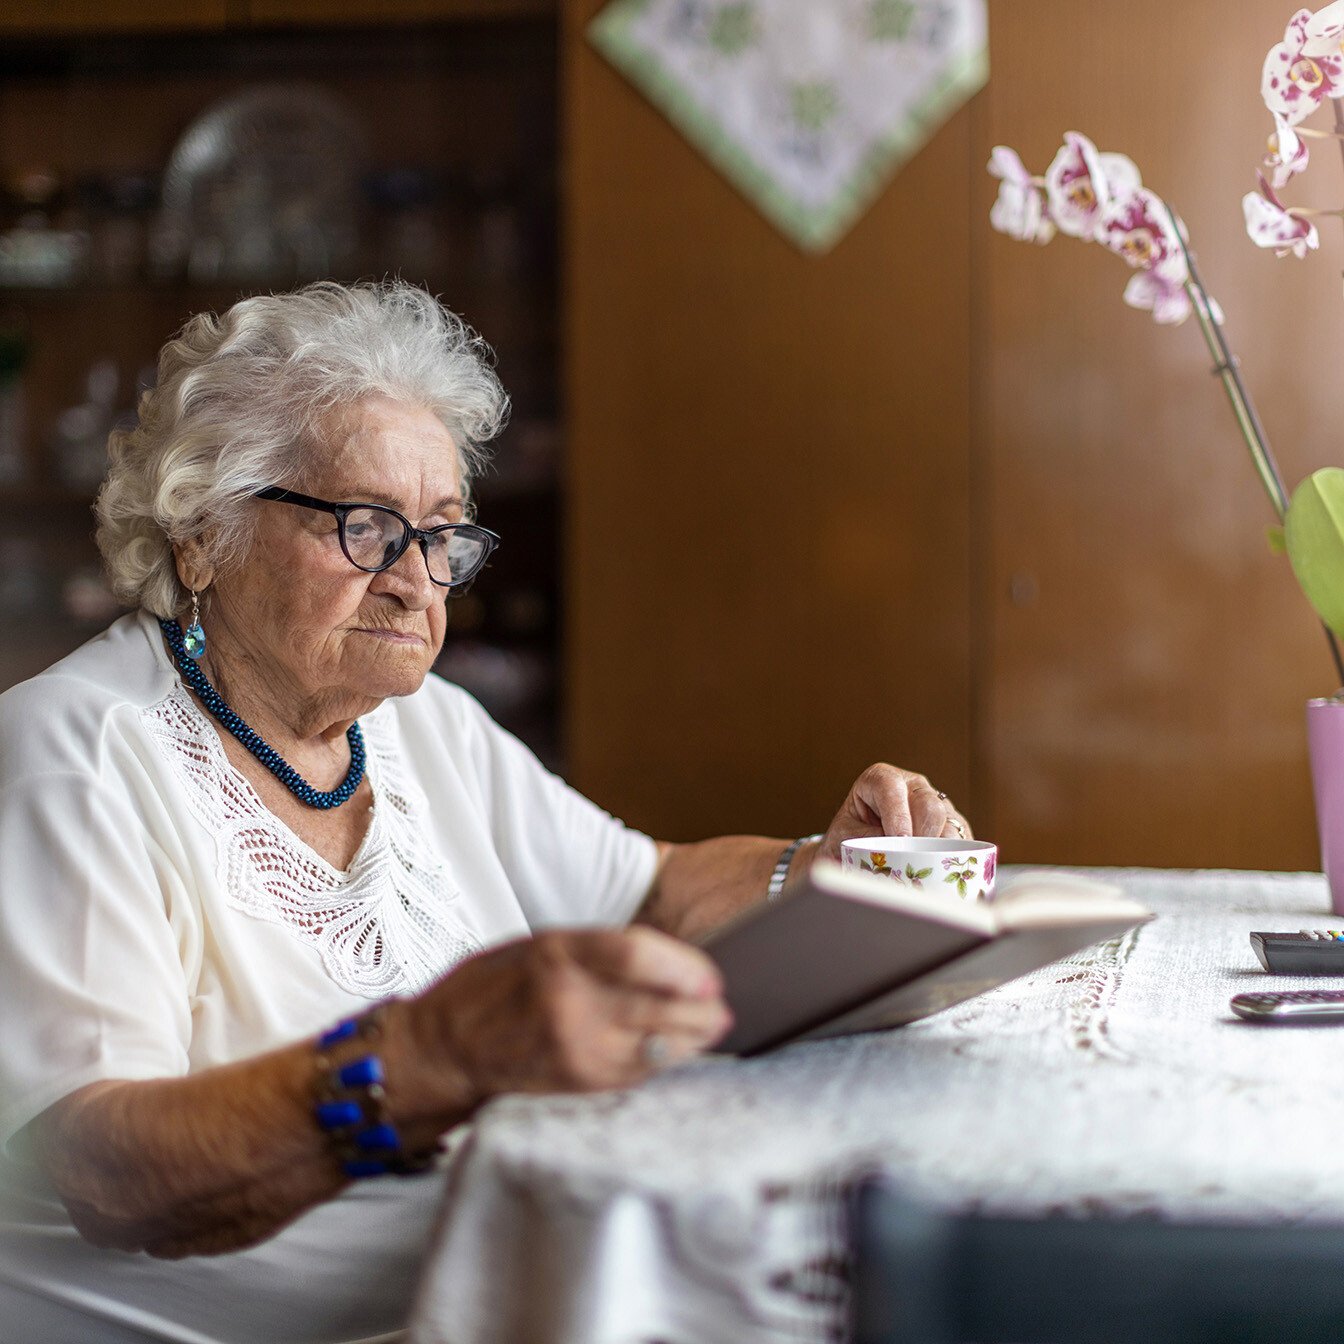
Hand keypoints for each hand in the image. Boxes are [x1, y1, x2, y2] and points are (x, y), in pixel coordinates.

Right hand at [408, 927, 732, 1107]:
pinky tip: (673, 1052)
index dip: (683, 965)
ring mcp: (574, 1048)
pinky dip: (662, 1062)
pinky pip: (637, 1074)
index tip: (708, 974)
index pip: (637, 954)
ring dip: (693, 1039)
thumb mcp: (537, 945)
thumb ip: (595, 951)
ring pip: (657, 1047)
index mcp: (557, 954)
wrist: (441, 1049)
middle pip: (659, 1006)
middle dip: (703, 1008)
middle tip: (722, 1005)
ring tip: (710, 1028)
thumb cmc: (488, 990)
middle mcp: (568, 1001)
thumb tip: (663, 959)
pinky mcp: (577, 1084)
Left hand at [816, 763, 971, 861]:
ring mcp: (936, 802)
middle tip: (913, 860)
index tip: (898, 840)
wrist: (856, 846)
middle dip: (923, 836)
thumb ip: (865, 839)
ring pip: (950, 822)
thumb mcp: (845, 836)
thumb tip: (892, 850)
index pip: (892, 789)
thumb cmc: (849, 836)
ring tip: (927, 871)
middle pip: (929, 805)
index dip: (897, 815)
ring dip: (941, 850)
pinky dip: (955, 856)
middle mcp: (913, 785)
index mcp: (882, 779)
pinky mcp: (952, 823)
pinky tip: (942, 871)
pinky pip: (962, 837)